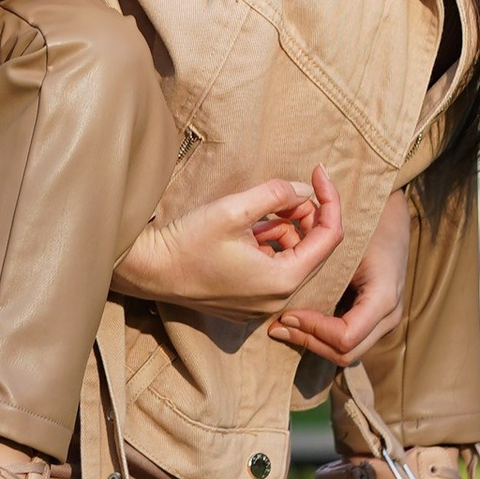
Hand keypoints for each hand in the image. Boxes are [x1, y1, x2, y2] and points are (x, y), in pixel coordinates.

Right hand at [114, 165, 346, 310]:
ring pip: (293, 259)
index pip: (329, 237)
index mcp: (283, 279)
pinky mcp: (247, 305)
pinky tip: (247, 234)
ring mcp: (262, 306)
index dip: (329, 200)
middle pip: (314, 249)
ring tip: (259, 214)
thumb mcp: (234, 209)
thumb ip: (277, 194)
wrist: (149, 271)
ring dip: (285, 231)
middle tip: (282, 192)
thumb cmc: (188, 242)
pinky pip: (274, 271)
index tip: (317, 172)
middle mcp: (278, 299)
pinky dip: (269, 248)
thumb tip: (306, 190)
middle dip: (305, 215)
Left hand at [269, 187, 413, 361]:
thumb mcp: (341, 245)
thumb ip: (318, 274)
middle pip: (345, 353)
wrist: (390, 220)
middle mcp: (390, 316)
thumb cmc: (364, 226)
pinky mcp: (377, 322)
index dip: (313, 330)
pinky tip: (299, 323)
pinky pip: (348, 342)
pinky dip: (322, 337)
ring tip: (284, 325)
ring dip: (313, 342)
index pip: (345, 337)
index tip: (287, 314)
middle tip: (277, 326)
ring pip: (346, 353)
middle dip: (308, 341)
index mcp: (383, 297)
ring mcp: (386, 322)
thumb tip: (284, 304)